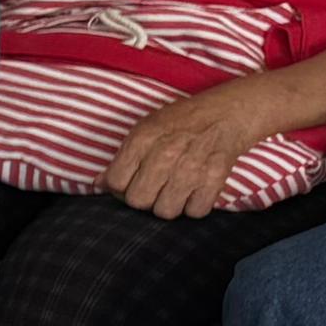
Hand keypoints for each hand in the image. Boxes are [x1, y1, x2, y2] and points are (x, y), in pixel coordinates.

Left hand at [105, 81, 286, 219]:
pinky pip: (196, 212)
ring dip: (167, 205)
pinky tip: (193, 192)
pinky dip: (194, 207)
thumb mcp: (144, 128)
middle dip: (142, 198)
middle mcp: (165, 155)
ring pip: (165, 211)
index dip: (118, 188)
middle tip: (151, 188)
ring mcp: (191, 169)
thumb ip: (121, 157)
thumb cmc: (180, 121)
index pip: (115, 182)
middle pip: (138, 201)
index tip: (127, 183)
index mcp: (142, 139)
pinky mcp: (215, 179)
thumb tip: (99, 184)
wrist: (226, 114)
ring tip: (172, 190)